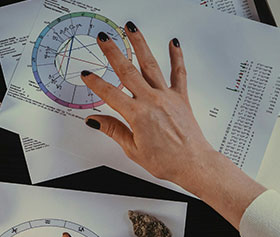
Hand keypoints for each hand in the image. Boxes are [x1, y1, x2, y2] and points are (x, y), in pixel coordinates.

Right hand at [81, 24, 218, 192]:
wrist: (193, 163)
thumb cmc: (166, 160)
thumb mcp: (132, 149)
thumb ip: (113, 130)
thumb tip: (95, 121)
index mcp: (137, 115)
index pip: (110, 94)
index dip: (96, 83)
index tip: (87, 74)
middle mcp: (152, 101)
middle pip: (127, 71)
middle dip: (113, 52)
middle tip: (104, 38)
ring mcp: (167, 96)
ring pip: (150, 64)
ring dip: (139, 44)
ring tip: (131, 29)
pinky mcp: (181, 97)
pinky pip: (179, 73)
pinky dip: (177, 57)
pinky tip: (173, 43)